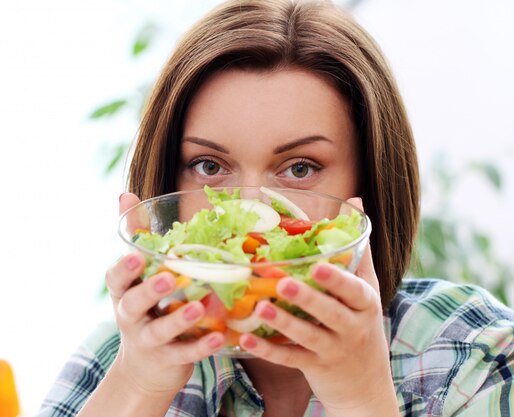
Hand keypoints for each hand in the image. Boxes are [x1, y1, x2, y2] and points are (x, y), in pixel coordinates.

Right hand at [104, 193, 225, 396]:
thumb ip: (135, 237)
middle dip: (149, 291)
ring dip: (179, 320)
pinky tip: (219, 336)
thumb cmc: (144, 308)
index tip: (136, 256)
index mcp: (123, 292)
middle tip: (169, 278)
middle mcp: (130, 316)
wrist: (145, 368)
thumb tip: (126, 194)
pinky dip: (200, 346)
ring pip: (159, 331)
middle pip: (133, 304)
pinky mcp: (168, 360)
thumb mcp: (136, 277)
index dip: (123, 269)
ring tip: (200, 308)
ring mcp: (148, 341)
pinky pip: (184, 354)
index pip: (115, 279)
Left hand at [239, 197, 397, 415]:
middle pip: (331, 313)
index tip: (318, 265)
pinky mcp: (315, 368)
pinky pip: (290, 359)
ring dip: (283, 322)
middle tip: (281, 283)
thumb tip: (356, 200)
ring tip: (258, 307)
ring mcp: (333, 351)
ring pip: (307, 337)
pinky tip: (245, 339)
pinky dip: (268, 350)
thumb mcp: (367, 290)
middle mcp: (353, 328)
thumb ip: (358, 250)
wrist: (366, 385)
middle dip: (307, 298)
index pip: (355, 290)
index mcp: (365, 304)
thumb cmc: (360, 324)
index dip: (338, 278)